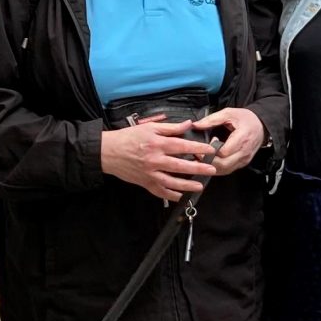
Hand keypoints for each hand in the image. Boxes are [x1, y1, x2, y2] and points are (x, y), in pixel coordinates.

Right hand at [98, 116, 215, 200]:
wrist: (108, 152)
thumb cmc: (128, 137)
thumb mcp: (149, 127)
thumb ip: (170, 128)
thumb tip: (188, 124)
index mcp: (157, 144)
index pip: (182, 146)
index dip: (198, 148)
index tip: (210, 150)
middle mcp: (155, 160)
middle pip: (180, 166)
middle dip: (198, 168)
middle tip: (211, 170)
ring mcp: (150, 174)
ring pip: (172, 182)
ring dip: (187, 185)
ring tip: (199, 186)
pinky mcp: (145, 183)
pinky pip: (160, 192)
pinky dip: (171, 196)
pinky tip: (181, 196)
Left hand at [197, 107, 265, 176]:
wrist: (261, 125)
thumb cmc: (246, 119)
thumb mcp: (229, 113)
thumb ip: (212, 119)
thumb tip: (196, 125)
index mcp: (242, 138)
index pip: (225, 152)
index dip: (213, 149)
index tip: (210, 140)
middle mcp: (244, 152)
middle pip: (224, 164)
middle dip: (209, 161)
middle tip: (199, 153)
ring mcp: (244, 159)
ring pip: (225, 170)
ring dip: (211, 166)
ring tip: (202, 158)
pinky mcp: (242, 163)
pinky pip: (228, 170)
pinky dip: (217, 168)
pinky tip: (210, 161)